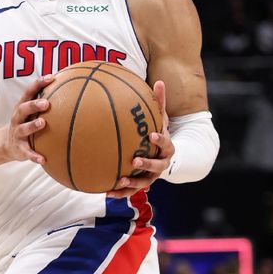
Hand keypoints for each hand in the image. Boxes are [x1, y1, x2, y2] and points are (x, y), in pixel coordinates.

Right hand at [4, 75, 53, 163]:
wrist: (6, 143)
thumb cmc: (26, 122)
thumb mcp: (31, 111)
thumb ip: (45, 101)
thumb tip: (72, 89)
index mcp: (22, 106)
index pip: (29, 91)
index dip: (38, 83)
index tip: (51, 77)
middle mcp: (18, 118)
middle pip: (23, 108)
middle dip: (34, 104)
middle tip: (46, 103)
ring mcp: (17, 133)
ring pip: (24, 128)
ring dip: (32, 125)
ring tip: (42, 123)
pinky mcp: (19, 148)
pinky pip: (27, 152)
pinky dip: (34, 156)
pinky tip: (43, 159)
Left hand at [107, 80, 173, 198]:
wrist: (164, 156)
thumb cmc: (158, 132)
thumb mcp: (160, 118)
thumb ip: (159, 102)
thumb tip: (159, 81)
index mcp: (166, 147)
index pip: (165, 143)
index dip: (159, 140)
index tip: (151, 135)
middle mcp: (161, 163)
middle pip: (157, 166)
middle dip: (147, 165)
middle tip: (135, 161)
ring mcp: (152, 176)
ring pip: (144, 183)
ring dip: (133, 183)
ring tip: (120, 180)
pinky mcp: (142, 184)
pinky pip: (131, 191)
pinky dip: (120, 192)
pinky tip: (106, 191)